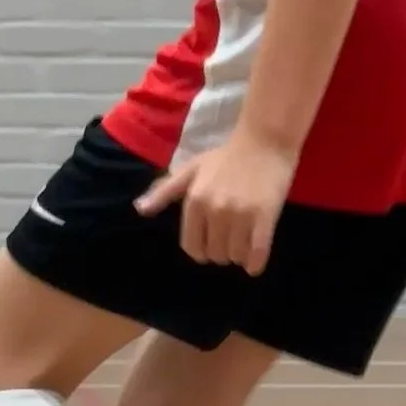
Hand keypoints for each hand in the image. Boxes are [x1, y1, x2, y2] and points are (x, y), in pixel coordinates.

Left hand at [135, 130, 296, 275]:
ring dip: (239, 256)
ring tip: (244, 243)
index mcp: (195, 200)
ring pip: (235, 256)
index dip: (201, 251)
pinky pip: (257, 253)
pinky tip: (254, 264)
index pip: (192, 246)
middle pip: (215, 254)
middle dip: (221, 252)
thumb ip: (164, 192)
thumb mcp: (190, 170)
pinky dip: (255, 264)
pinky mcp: (265, 216)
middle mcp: (215, 209)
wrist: (264, 141)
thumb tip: (140, 210)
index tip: (211, 245)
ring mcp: (240, 214)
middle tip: (230, 240)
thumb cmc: (225, 156)